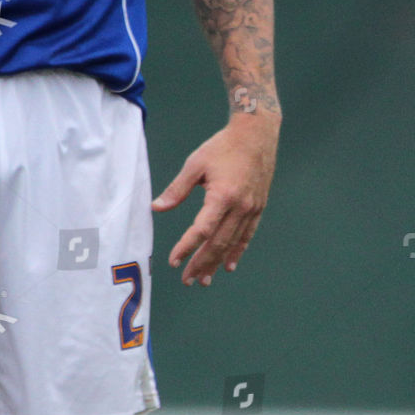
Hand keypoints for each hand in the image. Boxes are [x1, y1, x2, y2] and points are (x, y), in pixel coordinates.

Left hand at [152, 113, 279, 284]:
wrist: (257, 133)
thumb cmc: (223, 146)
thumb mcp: (196, 163)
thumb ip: (177, 189)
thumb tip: (156, 208)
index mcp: (223, 195)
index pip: (202, 230)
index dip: (187, 247)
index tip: (174, 261)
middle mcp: (240, 206)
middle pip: (218, 242)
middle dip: (201, 263)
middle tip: (187, 280)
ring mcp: (251, 208)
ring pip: (232, 242)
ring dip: (217, 262)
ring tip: (205, 280)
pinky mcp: (258, 206)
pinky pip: (247, 235)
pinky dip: (237, 251)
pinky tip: (229, 264)